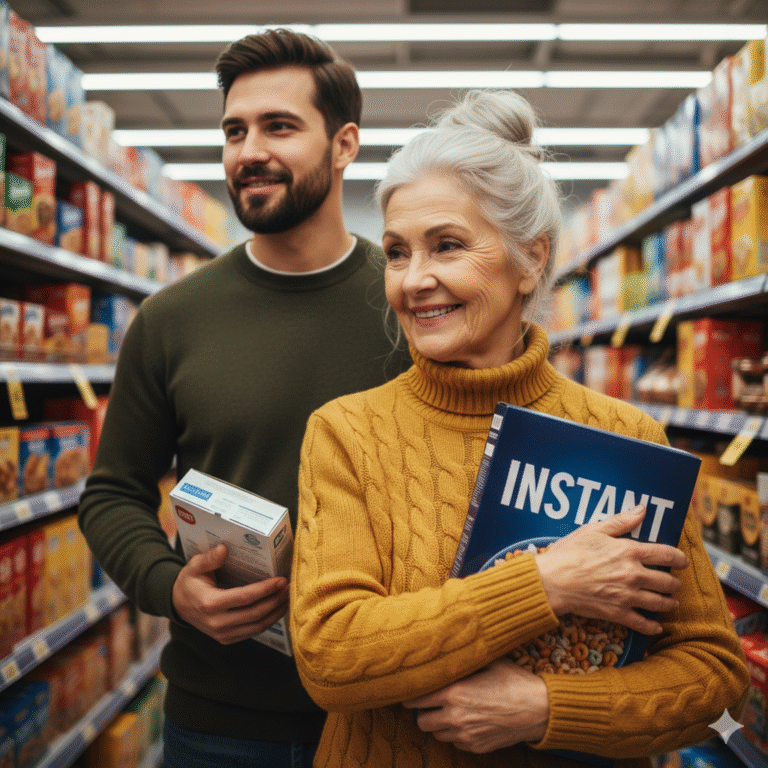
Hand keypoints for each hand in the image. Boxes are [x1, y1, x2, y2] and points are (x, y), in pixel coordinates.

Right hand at [172, 543, 289, 644]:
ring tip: (287, 597)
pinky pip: (252, 632)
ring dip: (275, 612)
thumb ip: (209, 558)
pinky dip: (267, 622)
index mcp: (210, 604)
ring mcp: (222, 634)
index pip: (245, 598)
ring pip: (257, 627)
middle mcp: (217, 623)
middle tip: (289, 587)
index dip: (265, 589)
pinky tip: (276, 609)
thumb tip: (224, 549)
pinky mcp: (227, 639)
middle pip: (255, 614)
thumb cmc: (189, 583)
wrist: (177, 605)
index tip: (281, 580)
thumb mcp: (194, 567)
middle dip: (275, 600)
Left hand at [403, 658, 548, 752]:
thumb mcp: (489, 662)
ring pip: (436, 734)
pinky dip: (456, 734)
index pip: (416, 699)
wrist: (539, 710)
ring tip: (450, 710)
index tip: (411, 690)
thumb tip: (450, 647)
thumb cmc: (515, 681)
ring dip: (439, 723)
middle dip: (424, 711)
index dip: (411, 695)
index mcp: (454, 693)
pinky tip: (467, 720)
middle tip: (432, 701)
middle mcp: (456, 717)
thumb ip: (465, 659)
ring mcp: (466, 735)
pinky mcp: (476, 747)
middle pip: (421, 721)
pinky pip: (455, 743)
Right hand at [535, 504, 688, 634]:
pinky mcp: (618, 613)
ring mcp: (627, 596)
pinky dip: (653, 627)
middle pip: (668, 582)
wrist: (553, 581)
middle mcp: (634, 575)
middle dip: (675, 583)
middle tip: (674, 583)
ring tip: (670, 602)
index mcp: (629, 551)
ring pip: (660, 603)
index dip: (680, 559)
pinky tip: (657, 626)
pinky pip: (643, 624)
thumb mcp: (593, 530)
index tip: (683, 561)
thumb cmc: (570, 552)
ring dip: (669, 603)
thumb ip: (621, 521)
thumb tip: (642, 510)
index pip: (666, 555)